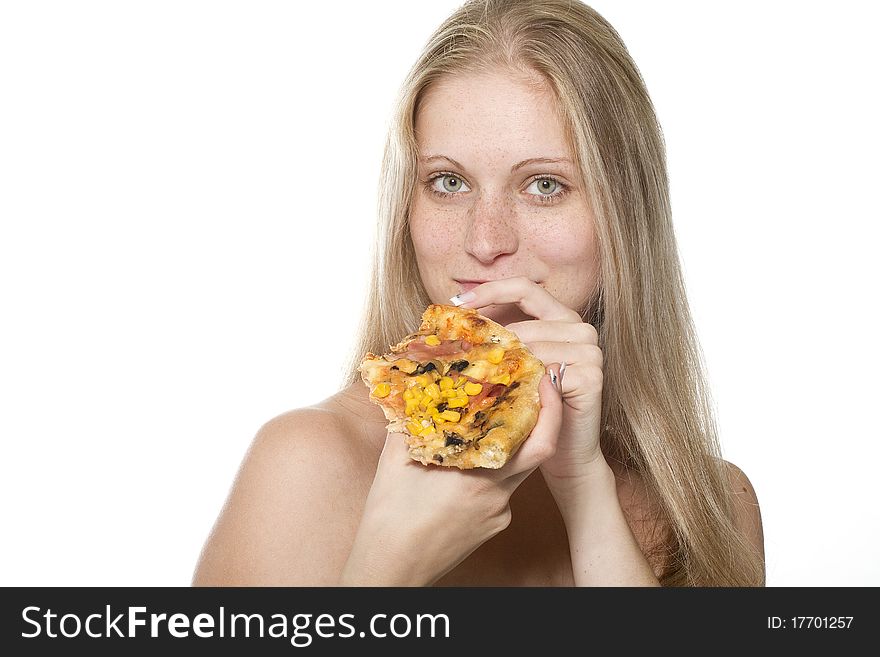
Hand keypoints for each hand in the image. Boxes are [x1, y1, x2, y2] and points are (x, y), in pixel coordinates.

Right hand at [341, 373, 561, 585]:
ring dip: (506, 446)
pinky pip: (499, 491)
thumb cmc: (389, 518)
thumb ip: (413, 421)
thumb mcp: (396, 459)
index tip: (545, 382)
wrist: (391, 569)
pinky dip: (489, 472)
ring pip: (513, 471)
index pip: (538, 441)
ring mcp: (498, 515)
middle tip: (527, 391)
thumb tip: (416, 389)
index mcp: (480, 476)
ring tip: (484, 425)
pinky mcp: (493, 528)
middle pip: (534, 452)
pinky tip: (466, 466)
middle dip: (535, 419)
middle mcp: (497, 497)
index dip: (550, 409)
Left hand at [454, 276, 606, 488]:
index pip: (523, 288)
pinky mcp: (592, 377)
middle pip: (524, 324)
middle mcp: (580, 327)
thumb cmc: (534, 404)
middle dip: (488, 340)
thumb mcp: (515, 361)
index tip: (455, 303)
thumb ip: (501, 334)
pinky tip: (507, 397)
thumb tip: (454, 310)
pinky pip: (546, 374)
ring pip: (532, 348)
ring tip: (475, 381)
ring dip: (503, 366)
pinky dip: (523, 384)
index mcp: (562, 315)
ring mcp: (590, 351)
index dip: (489, 290)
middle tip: (456, 354)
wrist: (564, 449)